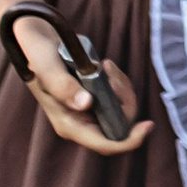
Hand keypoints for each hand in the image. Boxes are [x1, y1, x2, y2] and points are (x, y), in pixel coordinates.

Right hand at [19, 27, 149, 157]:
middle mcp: (81, 123)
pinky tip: (104, 65)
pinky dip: (118, 80)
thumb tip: (85, 104)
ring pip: (121, 108)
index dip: (129, 141)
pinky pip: (118, 96)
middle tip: (109, 71)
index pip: (103, 144)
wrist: (37, 42)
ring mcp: (89, 112)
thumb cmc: (38, 55)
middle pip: (119, 124)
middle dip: (124, 98)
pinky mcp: (95, 99)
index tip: (148, 125)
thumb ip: (63, 86)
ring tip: (104, 65)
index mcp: (68, 124)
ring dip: (120, 86)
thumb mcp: (47, 67)